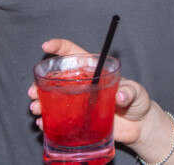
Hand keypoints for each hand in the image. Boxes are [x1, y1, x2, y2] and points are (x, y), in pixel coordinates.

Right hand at [29, 39, 154, 146]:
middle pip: (57, 78)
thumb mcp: (136, 92)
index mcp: (94, 71)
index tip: (46, 46)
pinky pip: (59, 119)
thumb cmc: (138, 102)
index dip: (59, 47)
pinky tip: (42, 123)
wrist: (139, 126)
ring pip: (54, 98)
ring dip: (41, 102)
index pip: (74, 53)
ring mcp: (79, 103)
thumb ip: (129, 92)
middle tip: (33, 92)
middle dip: (41, 82)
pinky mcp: (79, 120)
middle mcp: (83, 85)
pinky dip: (47, 121)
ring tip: (36, 108)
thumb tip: (120, 96)